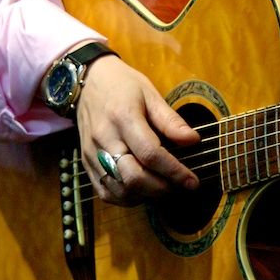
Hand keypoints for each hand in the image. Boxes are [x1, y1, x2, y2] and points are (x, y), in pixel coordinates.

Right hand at [73, 55, 199, 205]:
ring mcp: (92, 154)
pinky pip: (105, 192)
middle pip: (133, 177)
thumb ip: (170, 121)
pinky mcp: (85, 163)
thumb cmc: (123, 85)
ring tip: (163, 187)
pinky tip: (142, 190)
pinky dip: (127, 198)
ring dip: (145, 195)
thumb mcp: (150, 94)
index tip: (192, 181)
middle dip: (161, 188)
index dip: (174, 171)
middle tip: (179, 186)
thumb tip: (193, 141)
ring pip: (119, 189)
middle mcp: (105, 139)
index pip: (150, 154)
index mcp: (123, 117)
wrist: (87, 81)